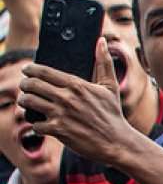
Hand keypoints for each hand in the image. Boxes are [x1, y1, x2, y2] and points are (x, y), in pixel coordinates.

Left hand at [19, 39, 135, 166]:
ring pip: (29, 102)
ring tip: (26, 102)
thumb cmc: (113, 114)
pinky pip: (36, 125)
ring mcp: (61, 114)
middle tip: (24, 86)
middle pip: (32, 85)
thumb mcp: (110, 87)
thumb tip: (102, 41)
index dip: (30, 69)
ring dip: (24, 102)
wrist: (116, 142)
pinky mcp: (58, 130)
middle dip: (24, 85)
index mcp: (77, 85)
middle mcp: (66, 98)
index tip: (26, 70)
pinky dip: (37, 125)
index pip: (44, 71)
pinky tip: (42, 124)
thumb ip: (104, 62)